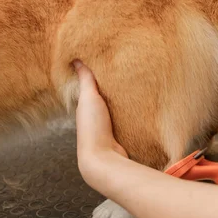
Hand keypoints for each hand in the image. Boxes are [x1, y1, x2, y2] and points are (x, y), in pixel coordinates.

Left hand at [73, 60, 127, 182]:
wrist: (103, 157)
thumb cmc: (92, 127)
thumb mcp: (89, 98)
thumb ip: (86, 80)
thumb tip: (74, 59)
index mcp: (85, 108)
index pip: (90, 90)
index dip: (96, 79)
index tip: (105, 65)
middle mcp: (95, 119)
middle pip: (104, 101)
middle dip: (112, 91)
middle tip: (126, 73)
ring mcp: (108, 129)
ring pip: (116, 111)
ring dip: (123, 103)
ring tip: (138, 87)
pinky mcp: (121, 136)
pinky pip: (127, 121)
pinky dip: (132, 115)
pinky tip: (142, 107)